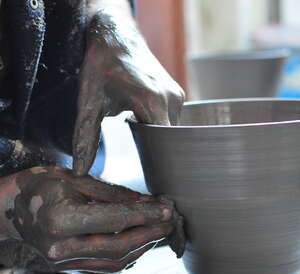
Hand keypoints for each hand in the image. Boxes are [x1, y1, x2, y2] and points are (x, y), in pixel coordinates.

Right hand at [0, 166, 184, 273]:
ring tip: (160, 231)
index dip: (147, 216)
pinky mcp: (67, 268)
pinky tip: (140, 244)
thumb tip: (149, 202)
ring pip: (115, 263)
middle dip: (150, 234)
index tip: (168, 210)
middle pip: (119, 248)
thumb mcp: (77, 180)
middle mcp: (61, 248)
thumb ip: (114, 194)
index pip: (116, 221)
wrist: (7, 208)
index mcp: (61, 221)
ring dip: (142, 248)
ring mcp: (63, 263)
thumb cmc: (40, 187)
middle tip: (170, 222)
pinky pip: (105, 269)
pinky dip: (127, 258)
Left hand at [73, 12, 184, 175]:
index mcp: (152, 101)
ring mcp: (177, 95)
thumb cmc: (101, 66)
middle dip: (149, 143)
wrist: (115, 36)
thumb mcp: (89, 103)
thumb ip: (86, 138)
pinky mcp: (177, 93)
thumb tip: (82, 170)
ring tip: (131, 118)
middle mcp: (170, 98)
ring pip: (170, 130)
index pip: (164, 144)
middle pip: (167, 139)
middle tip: (128, 134)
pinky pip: (171, 119)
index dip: (154, 157)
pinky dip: (156, 121)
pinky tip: (139, 110)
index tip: (142, 164)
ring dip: (152, 131)